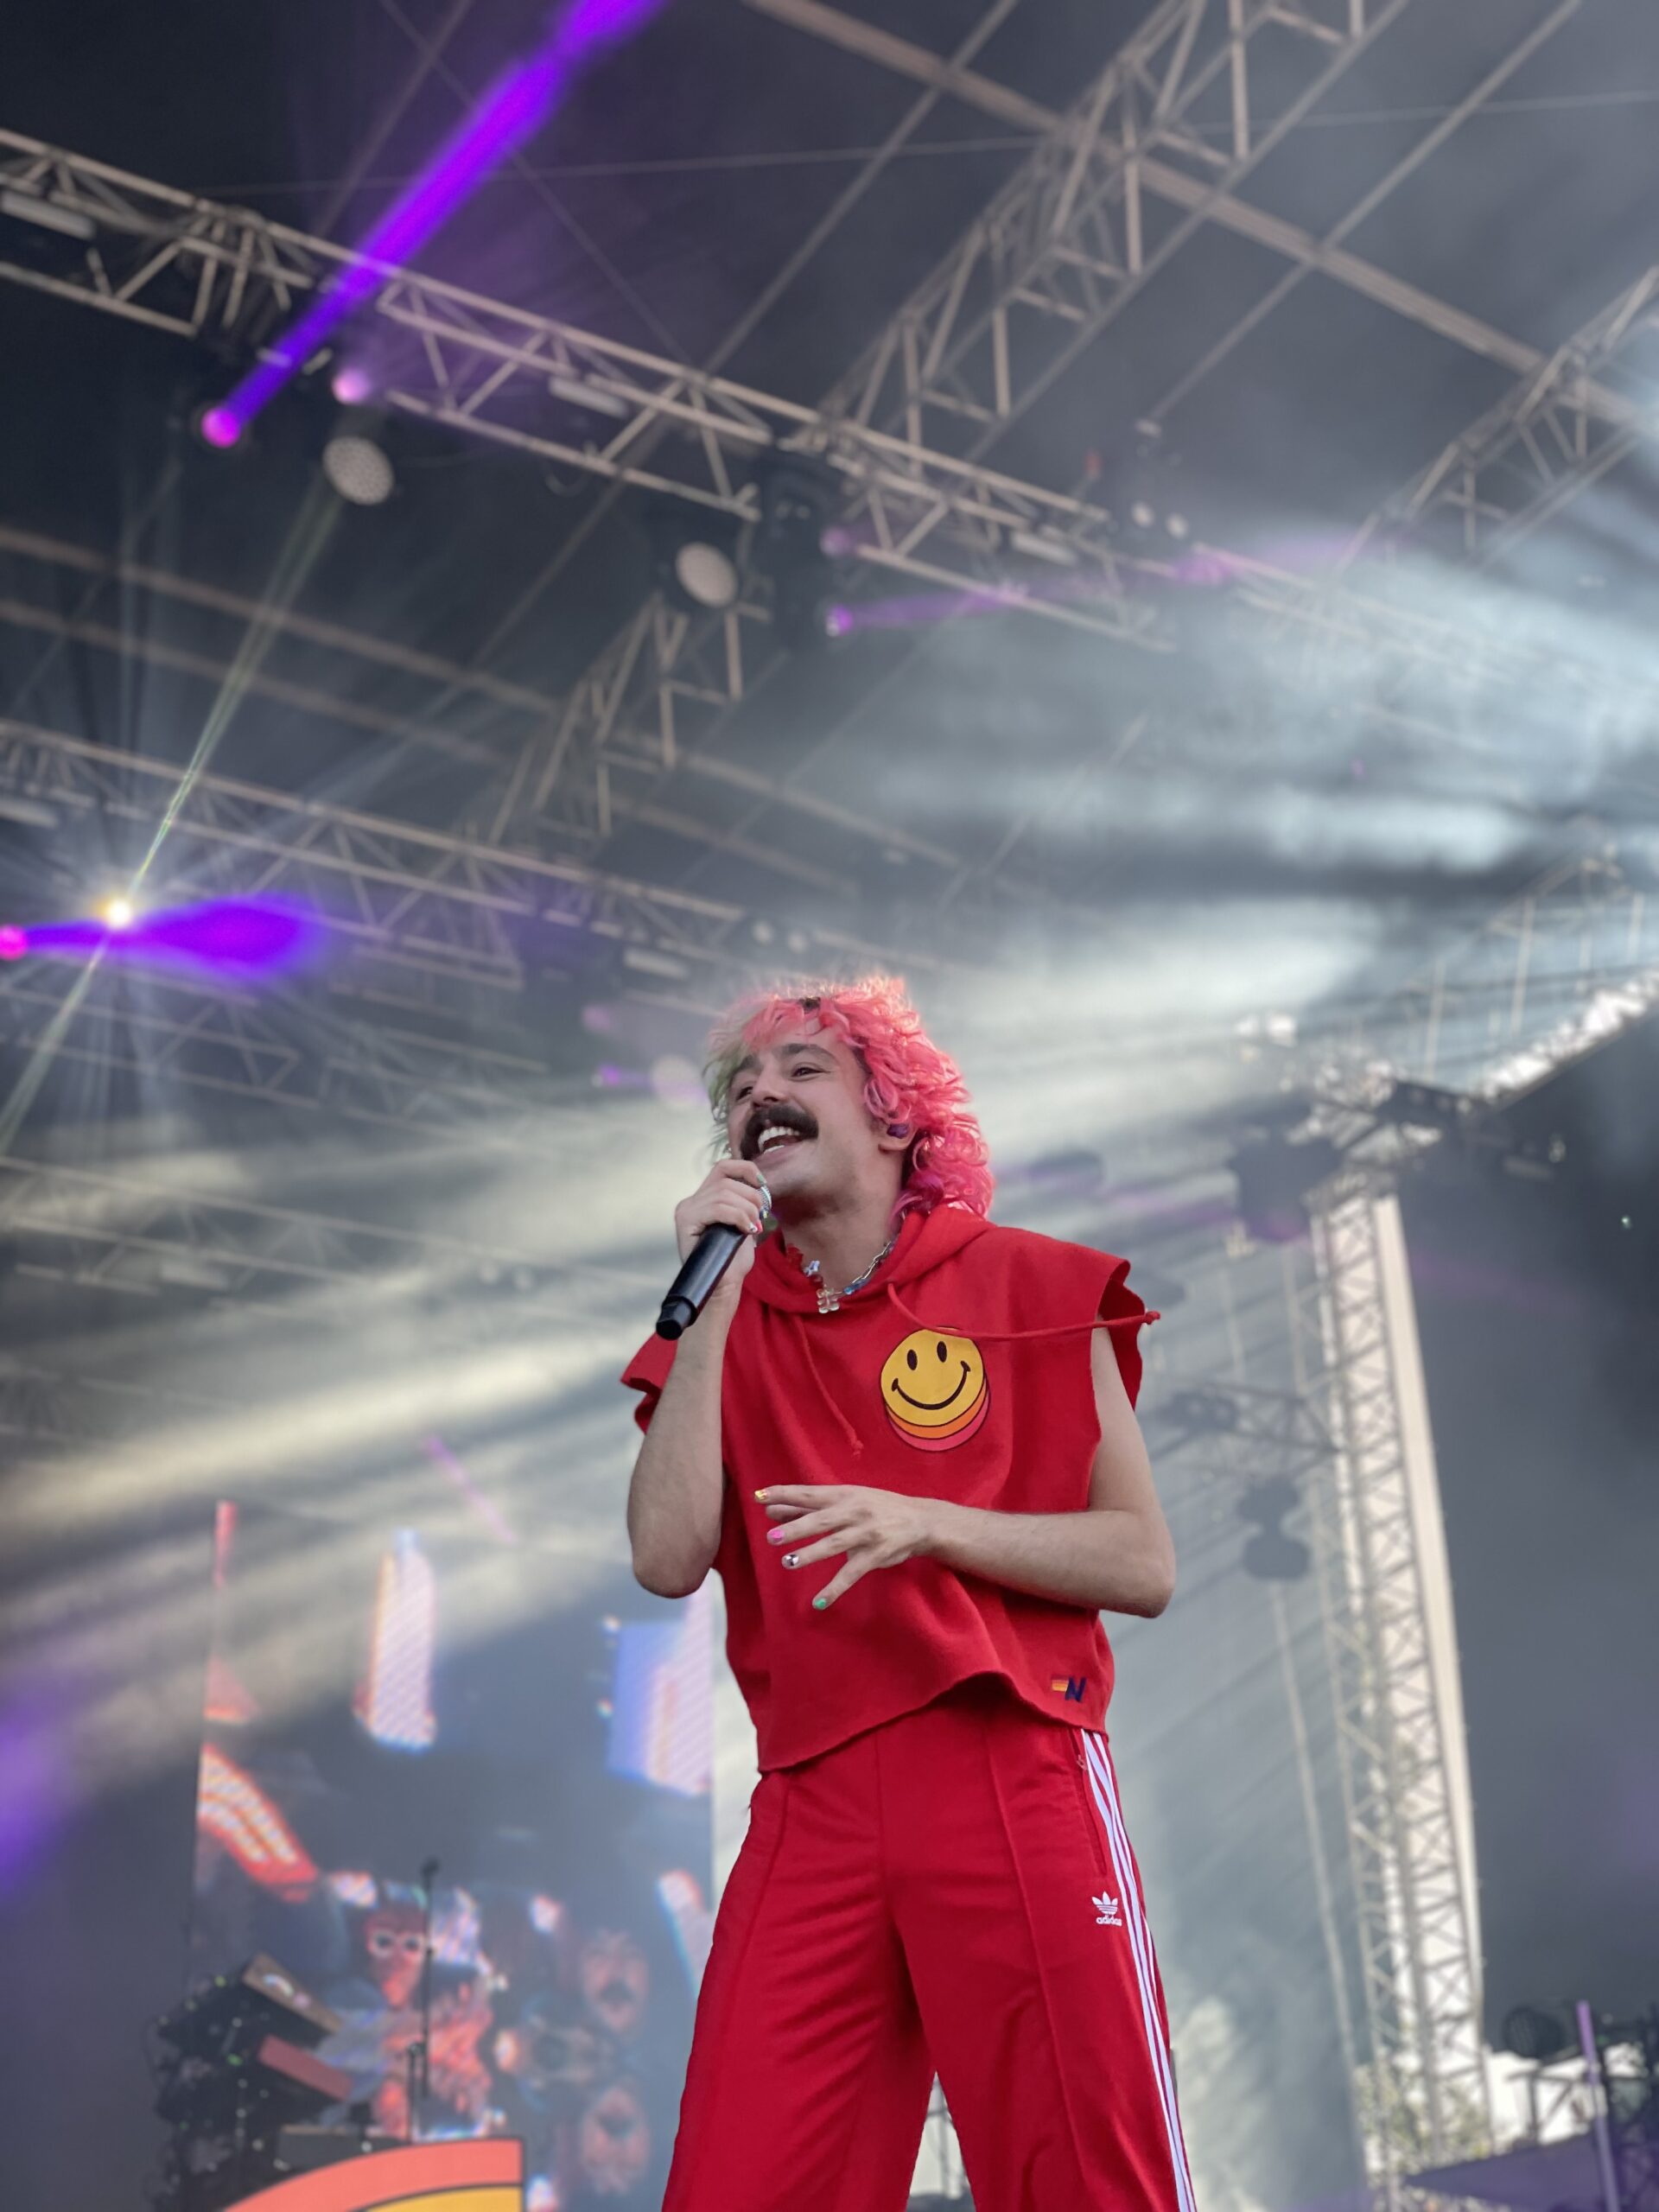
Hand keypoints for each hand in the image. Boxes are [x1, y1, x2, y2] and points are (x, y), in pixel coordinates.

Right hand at [673, 1158, 768, 1312]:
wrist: (723, 1286)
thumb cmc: (733, 1260)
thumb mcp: (743, 1224)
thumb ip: (745, 1203)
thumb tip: (760, 1186)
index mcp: (703, 1199)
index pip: (723, 1167)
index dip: (745, 1169)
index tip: (762, 1183)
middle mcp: (691, 1201)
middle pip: (726, 1181)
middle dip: (751, 1197)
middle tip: (759, 1218)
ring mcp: (686, 1210)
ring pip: (723, 1193)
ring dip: (746, 1210)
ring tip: (753, 1227)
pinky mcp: (685, 1221)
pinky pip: (717, 1208)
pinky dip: (737, 1216)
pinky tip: (746, 1230)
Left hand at [759, 1484, 939, 1609]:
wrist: (920, 1520)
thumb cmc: (877, 1507)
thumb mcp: (846, 1500)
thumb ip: (809, 1507)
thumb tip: (772, 1510)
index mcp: (843, 1495)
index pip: (809, 1494)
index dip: (784, 1494)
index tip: (759, 1497)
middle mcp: (854, 1512)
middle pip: (821, 1520)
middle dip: (796, 1528)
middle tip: (772, 1537)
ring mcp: (865, 1534)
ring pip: (834, 1544)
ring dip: (811, 1554)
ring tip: (788, 1562)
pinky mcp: (875, 1556)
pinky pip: (852, 1574)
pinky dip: (835, 1588)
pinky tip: (819, 1601)